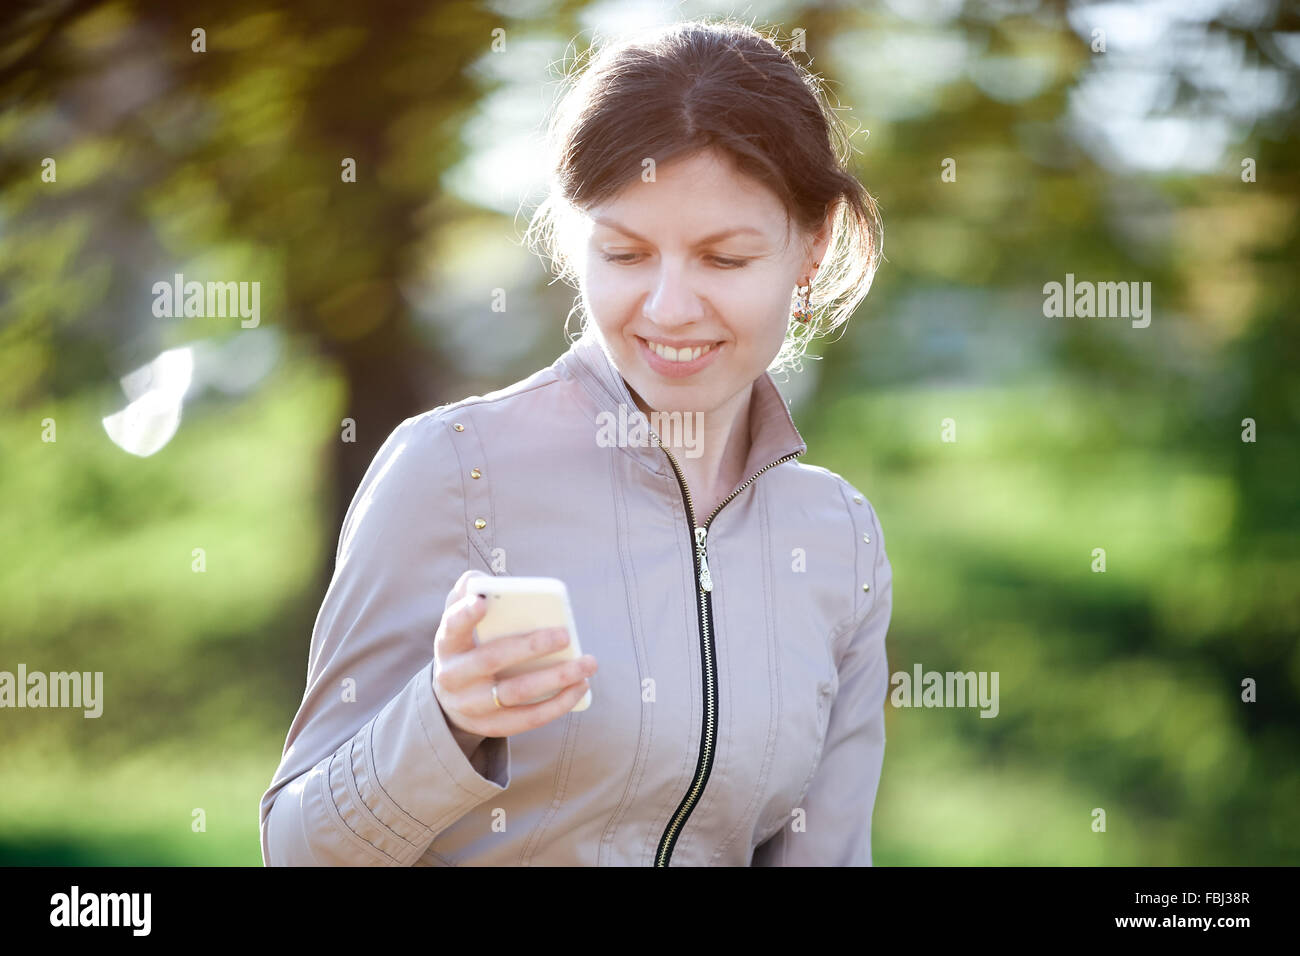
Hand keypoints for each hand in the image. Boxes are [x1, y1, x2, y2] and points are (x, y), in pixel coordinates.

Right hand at [432, 570, 596, 736]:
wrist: (451, 702)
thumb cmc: (467, 648)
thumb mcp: (461, 623)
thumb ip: (467, 595)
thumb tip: (482, 581)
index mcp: (448, 644)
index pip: (452, 627)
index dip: (466, 615)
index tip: (484, 600)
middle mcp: (454, 677)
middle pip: (491, 660)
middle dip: (530, 646)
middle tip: (565, 634)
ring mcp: (472, 706)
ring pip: (516, 692)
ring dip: (555, 678)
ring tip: (587, 663)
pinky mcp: (492, 727)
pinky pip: (528, 718)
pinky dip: (558, 704)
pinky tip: (580, 687)